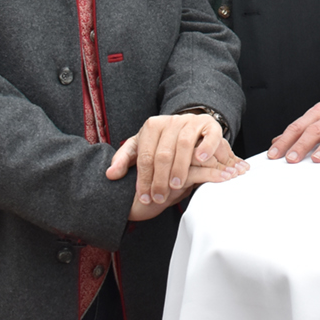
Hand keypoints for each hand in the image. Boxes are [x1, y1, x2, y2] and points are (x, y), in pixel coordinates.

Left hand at [106, 113, 246, 218]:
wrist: (188, 126)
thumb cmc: (161, 142)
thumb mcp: (140, 147)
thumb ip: (124, 160)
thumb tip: (110, 174)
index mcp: (152, 126)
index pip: (145, 156)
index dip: (144, 179)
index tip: (144, 198)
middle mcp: (171, 121)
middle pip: (163, 153)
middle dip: (160, 178)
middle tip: (159, 197)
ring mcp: (191, 122)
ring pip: (184, 145)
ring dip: (180, 168)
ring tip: (176, 186)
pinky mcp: (209, 125)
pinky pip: (209, 136)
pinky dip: (205, 148)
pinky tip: (200, 161)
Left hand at [268, 82, 319, 162]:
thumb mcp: (319, 115)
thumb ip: (300, 129)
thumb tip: (277, 141)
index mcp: (319, 112)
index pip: (298, 126)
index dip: (286, 140)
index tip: (275, 154)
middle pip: (315, 130)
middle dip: (302, 145)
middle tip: (291, 159)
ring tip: (316, 159)